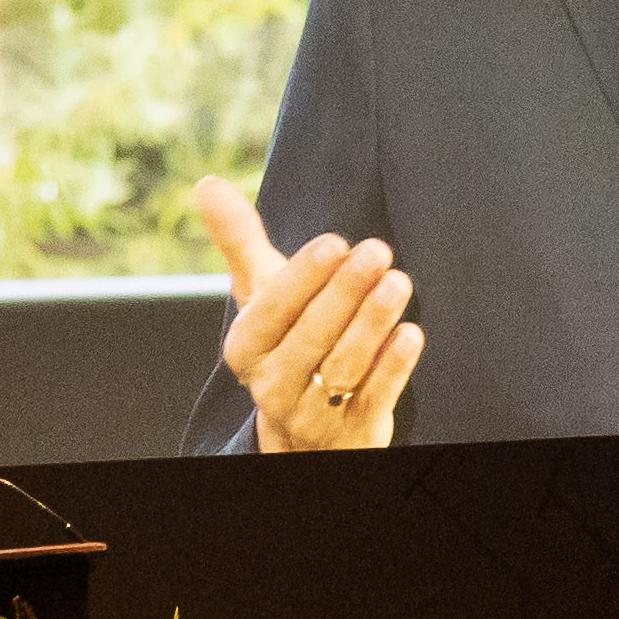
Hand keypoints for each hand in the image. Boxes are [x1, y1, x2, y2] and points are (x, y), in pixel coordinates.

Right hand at [197, 180, 423, 451]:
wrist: (305, 428)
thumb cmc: (285, 339)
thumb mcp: (261, 295)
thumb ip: (240, 241)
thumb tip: (207, 185)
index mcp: (247, 347)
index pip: (272, 310)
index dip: (303, 277)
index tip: (335, 242)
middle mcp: (273, 383)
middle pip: (311, 335)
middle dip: (345, 292)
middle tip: (378, 251)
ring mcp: (313, 414)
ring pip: (343, 366)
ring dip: (371, 322)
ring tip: (398, 282)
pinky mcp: (353, 433)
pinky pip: (373, 398)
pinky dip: (392, 367)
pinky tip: (411, 333)